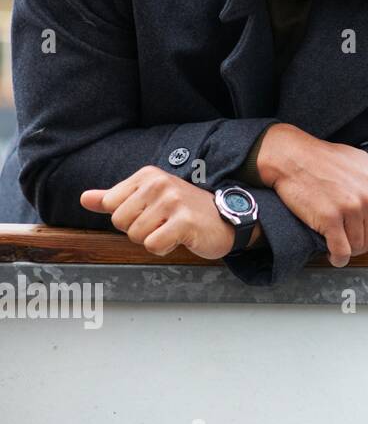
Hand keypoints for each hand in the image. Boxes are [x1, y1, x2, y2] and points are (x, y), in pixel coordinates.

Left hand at [81, 166, 241, 259]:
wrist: (226, 220)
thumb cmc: (184, 211)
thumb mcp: (149, 198)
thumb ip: (115, 198)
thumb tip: (84, 198)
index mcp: (148, 175)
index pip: (110, 205)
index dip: (127, 217)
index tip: (150, 213)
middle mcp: (160, 184)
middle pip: (120, 222)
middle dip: (139, 230)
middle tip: (163, 223)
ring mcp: (173, 201)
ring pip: (136, 235)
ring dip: (153, 240)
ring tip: (172, 230)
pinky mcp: (184, 222)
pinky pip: (153, 245)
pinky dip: (164, 248)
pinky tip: (179, 238)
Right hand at [257, 123, 367, 266]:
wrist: (293, 157)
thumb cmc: (326, 159)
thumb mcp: (363, 163)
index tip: (362, 234)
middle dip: (362, 245)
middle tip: (349, 243)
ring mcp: (350, 208)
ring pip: (358, 246)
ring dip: (349, 251)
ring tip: (339, 247)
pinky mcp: (329, 218)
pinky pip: (341, 250)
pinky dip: (339, 258)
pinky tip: (333, 257)